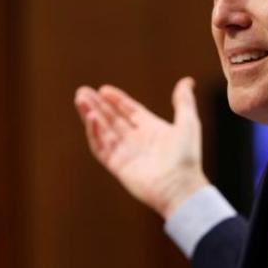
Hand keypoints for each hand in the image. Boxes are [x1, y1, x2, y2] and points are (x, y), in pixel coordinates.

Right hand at [73, 77, 207, 218]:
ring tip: (80, 99)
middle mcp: (137, 140)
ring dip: (91, 115)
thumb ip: (184, 101)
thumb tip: (188, 81)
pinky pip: (101, 147)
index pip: (130, 110)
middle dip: (97, 105)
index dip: (117, 100)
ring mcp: (126, 153)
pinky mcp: (117, 166)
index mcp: (152, 129)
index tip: (103, 89)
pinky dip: (94, 133)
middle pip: (112, 118)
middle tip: (82, 91)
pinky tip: (91, 118)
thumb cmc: (186, 156)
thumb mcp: (188, 122)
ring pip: (103, 130)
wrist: (179, 186)